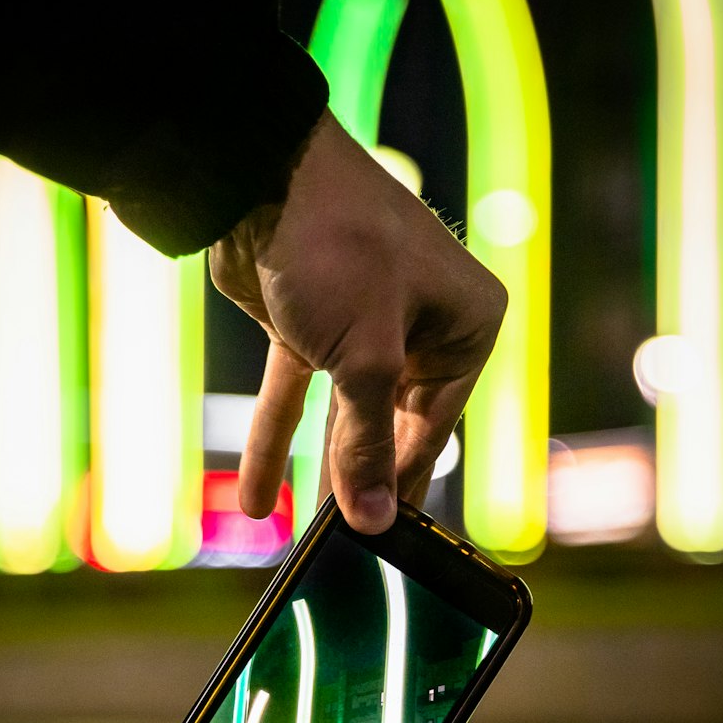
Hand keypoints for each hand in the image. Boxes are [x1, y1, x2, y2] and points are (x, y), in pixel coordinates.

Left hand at [210, 111, 506, 535]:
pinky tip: (259, 498)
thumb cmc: (336, 246)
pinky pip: (299, 397)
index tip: (381, 542)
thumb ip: (368, 444)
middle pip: (391, 426)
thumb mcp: (362, 358)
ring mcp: (367, 326)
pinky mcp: (312, 326)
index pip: (434, 427)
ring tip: (304, 537)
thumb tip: (374, 520)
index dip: (402, 485)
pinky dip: (277, 441)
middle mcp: (425, 324)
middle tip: (343, 550)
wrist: (257, 172)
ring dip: (317, 471)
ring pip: (342, 416)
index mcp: (466, 324)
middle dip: (360, 482)